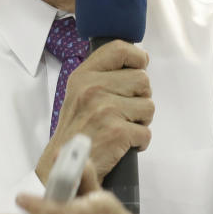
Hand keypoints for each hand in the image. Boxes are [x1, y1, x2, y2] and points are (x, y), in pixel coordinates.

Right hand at [37, 40, 153, 184]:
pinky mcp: (117, 132)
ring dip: (141, 120)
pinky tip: (122, 144)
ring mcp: (105, 110)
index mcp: (83, 76)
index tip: (140, 66)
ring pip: (149, 106)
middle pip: (142, 79)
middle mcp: (93, 89)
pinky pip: (146, 132)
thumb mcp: (78, 92)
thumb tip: (138, 63)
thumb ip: (102, 75)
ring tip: (122, 126)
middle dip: (140, 97)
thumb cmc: (76, 129)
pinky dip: (139, 142)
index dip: (137, 57)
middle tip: (126, 110)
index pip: (119, 49)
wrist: (63, 164)